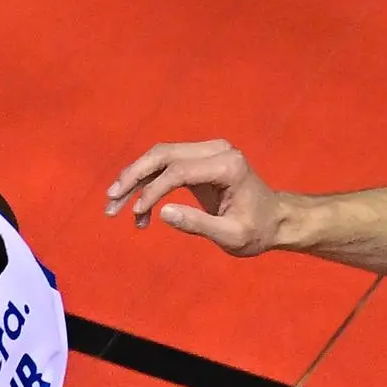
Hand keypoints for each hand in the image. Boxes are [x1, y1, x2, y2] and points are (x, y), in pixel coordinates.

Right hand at [106, 139, 291, 255]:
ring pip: (160, 156)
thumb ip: (198, 224)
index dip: (153, 190)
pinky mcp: (200, 157)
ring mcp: (208, 150)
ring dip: (134, 178)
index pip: (179, 170)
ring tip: (114, 205)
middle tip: (111, 199)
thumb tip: (162, 213)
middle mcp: (216, 150)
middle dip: (133, 176)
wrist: (275, 220)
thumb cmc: (257, 231)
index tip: (137, 212)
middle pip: (163, 154)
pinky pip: (166, 164)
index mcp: (227, 166)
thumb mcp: (232, 237)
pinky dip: (148, 183)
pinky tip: (140, 209)